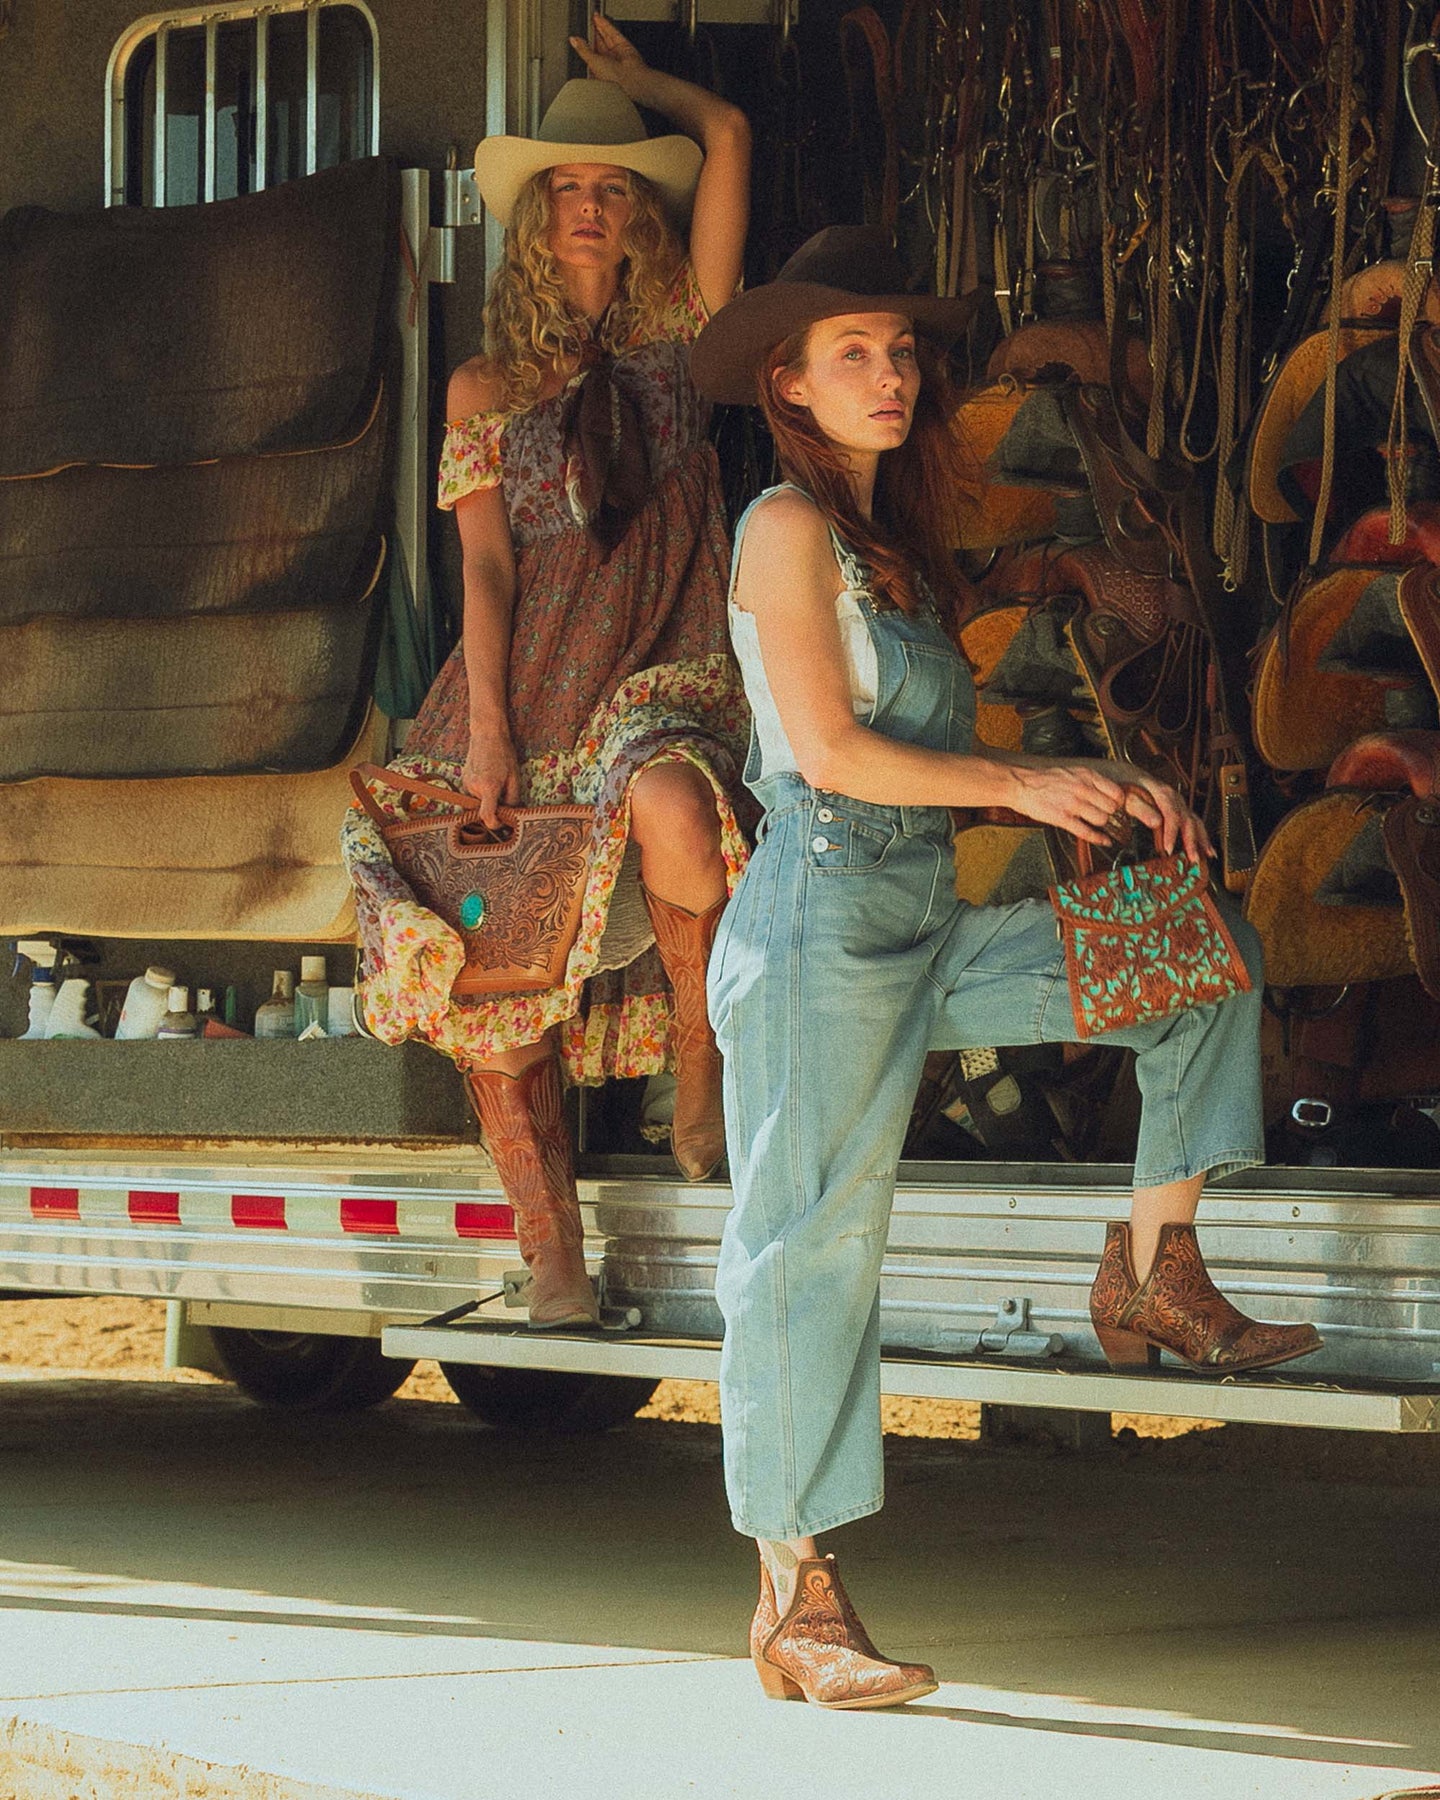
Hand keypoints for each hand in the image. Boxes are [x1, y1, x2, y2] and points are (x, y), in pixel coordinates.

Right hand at [462, 727, 520, 829]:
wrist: (487, 735)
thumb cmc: (503, 754)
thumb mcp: (515, 777)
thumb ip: (513, 798)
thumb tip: (512, 813)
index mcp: (488, 787)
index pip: (487, 816)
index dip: (495, 824)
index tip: (503, 823)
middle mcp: (474, 787)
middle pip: (485, 809)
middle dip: (496, 807)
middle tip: (506, 795)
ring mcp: (466, 784)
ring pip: (480, 802)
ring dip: (489, 798)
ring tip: (498, 781)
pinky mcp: (464, 781)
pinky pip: (475, 794)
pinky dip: (483, 792)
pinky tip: (490, 778)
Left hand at [569, 14, 647, 94]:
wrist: (629, 80)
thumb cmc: (612, 80)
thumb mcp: (591, 62)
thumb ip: (583, 49)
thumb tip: (573, 40)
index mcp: (599, 71)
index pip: (592, 54)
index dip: (587, 44)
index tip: (581, 35)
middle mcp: (609, 63)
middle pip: (600, 44)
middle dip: (594, 34)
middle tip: (588, 24)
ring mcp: (617, 54)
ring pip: (607, 37)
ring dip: (600, 27)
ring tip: (593, 18)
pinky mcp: (625, 46)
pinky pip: (614, 33)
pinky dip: (606, 26)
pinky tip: (599, 19)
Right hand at [1006, 760, 1133, 847]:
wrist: (1021, 783)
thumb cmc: (1044, 778)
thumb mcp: (1072, 771)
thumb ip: (1090, 780)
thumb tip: (1107, 791)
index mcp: (1086, 775)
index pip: (1116, 791)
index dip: (1118, 801)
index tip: (1116, 805)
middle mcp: (1082, 788)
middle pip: (1111, 808)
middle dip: (1111, 814)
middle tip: (1107, 816)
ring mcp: (1072, 804)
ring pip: (1101, 819)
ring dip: (1102, 824)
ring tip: (1098, 824)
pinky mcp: (1062, 818)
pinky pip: (1087, 832)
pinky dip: (1098, 839)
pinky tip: (1104, 841)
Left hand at [1100, 762, 1213, 862]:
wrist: (1109, 772)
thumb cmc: (1114, 782)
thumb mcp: (1121, 792)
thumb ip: (1138, 806)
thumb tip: (1156, 822)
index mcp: (1158, 790)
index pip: (1171, 813)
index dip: (1172, 832)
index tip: (1168, 849)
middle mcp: (1169, 795)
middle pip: (1186, 816)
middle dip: (1191, 839)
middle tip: (1192, 858)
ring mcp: (1172, 800)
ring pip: (1192, 818)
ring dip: (1201, 837)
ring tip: (1208, 854)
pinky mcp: (1171, 805)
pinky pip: (1188, 819)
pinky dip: (1197, 833)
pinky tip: (1201, 845)